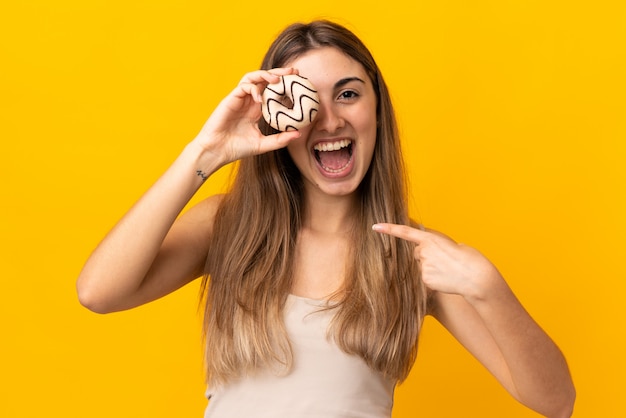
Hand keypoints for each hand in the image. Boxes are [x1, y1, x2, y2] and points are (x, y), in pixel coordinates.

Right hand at [193, 68, 301, 166]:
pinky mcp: (230, 99)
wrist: (217, 151)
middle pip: (264, 80)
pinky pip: (243, 86)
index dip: (284, 85)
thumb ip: (280, 140)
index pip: (272, 91)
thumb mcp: (263, 145)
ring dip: (265, 75)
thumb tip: (299, 134)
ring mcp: (239, 99)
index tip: (298, 82)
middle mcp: (249, 101)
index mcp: (256, 109)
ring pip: (252, 78)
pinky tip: (260, 98)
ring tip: (277, 79)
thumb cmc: (237, 148)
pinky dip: (253, 89)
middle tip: (293, 71)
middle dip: (279, 73)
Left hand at [372, 223, 501, 299]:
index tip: (375, 227)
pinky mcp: (425, 279)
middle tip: (445, 261)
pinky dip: (435, 279)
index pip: (406, 232)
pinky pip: (426, 278)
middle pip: (417, 253)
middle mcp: (424, 252)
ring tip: (449, 270)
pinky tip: (447, 279)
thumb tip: (433, 254)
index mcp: (431, 238)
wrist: (477, 278)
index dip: (389, 229)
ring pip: (422, 266)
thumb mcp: (455, 246)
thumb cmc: (471, 260)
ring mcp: (423, 266)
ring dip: (432, 268)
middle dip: (427, 256)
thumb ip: (439, 247)